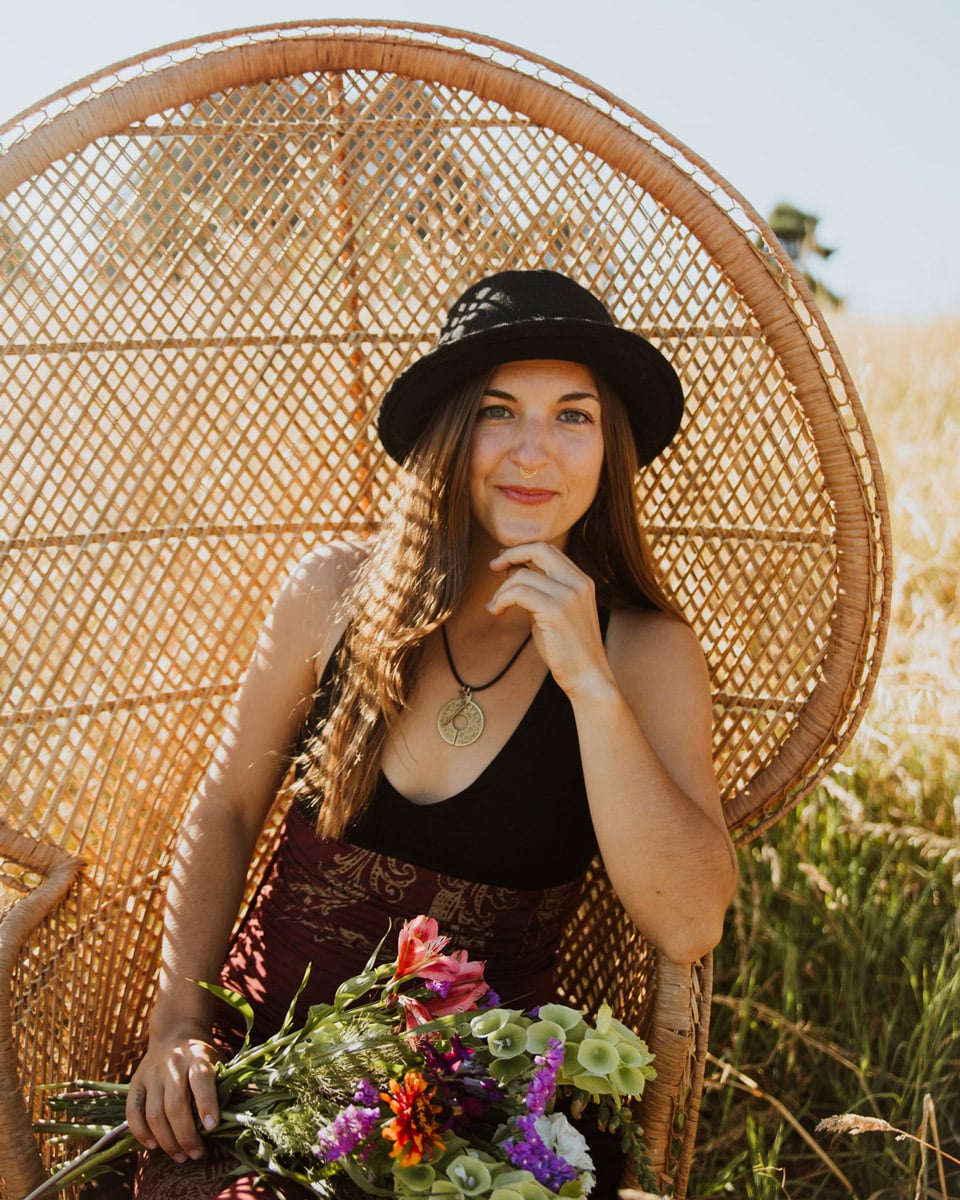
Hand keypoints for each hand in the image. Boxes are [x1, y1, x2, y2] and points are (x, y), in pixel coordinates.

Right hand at [125, 1024, 221, 1161]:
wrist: (175, 1033)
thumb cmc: (202, 1056)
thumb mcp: (218, 1061)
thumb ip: (225, 1085)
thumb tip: (239, 1117)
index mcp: (197, 1056)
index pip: (201, 1080)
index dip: (207, 1104)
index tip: (212, 1128)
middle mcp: (173, 1064)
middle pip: (175, 1104)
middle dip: (186, 1135)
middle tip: (196, 1154)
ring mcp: (151, 1073)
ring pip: (154, 1113)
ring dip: (166, 1140)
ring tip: (180, 1156)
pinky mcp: (136, 1082)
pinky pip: (133, 1111)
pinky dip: (141, 1132)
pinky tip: (153, 1145)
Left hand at [486, 542, 615, 697]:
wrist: (588, 677)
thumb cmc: (567, 649)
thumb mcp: (551, 611)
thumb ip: (537, 589)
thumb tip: (513, 568)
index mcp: (581, 580)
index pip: (548, 549)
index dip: (521, 550)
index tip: (502, 560)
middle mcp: (579, 583)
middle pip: (540, 549)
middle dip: (511, 554)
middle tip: (492, 566)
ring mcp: (570, 596)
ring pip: (523, 575)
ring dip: (501, 590)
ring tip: (496, 607)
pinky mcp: (557, 611)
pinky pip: (519, 593)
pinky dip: (502, 599)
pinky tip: (497, 611)